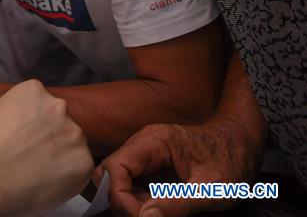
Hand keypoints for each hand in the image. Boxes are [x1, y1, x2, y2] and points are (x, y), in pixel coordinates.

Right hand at [0, 80, 92, 213]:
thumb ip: (13, 110)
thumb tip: (18, 119)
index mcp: (34, 91)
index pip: (43, 102)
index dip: (35, 121)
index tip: (28, 134)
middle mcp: (58, 106)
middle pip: (61, 121)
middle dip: (50, 136)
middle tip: (33, 154)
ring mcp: (74, 133)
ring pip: (72, 144)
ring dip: (60, 155)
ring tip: (36, 170)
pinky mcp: (84, 161)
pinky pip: (80, 168)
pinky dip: (68, 176)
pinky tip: (46, 181)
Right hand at [96, 118, 262, 216]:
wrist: (243, 144)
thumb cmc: (232, 158)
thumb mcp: (213, 187)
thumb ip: (178, 203)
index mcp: (153, 142)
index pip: (115, 168)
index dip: (121, 197)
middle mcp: (142, 146)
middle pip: (108, 174)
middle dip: (120, 201)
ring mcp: (144, 157)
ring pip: (116, 182)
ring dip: (129, 204)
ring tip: (156, 214)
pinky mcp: (149, 168)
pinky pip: (131, 187)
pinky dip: (138, 203)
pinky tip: (159, 210)